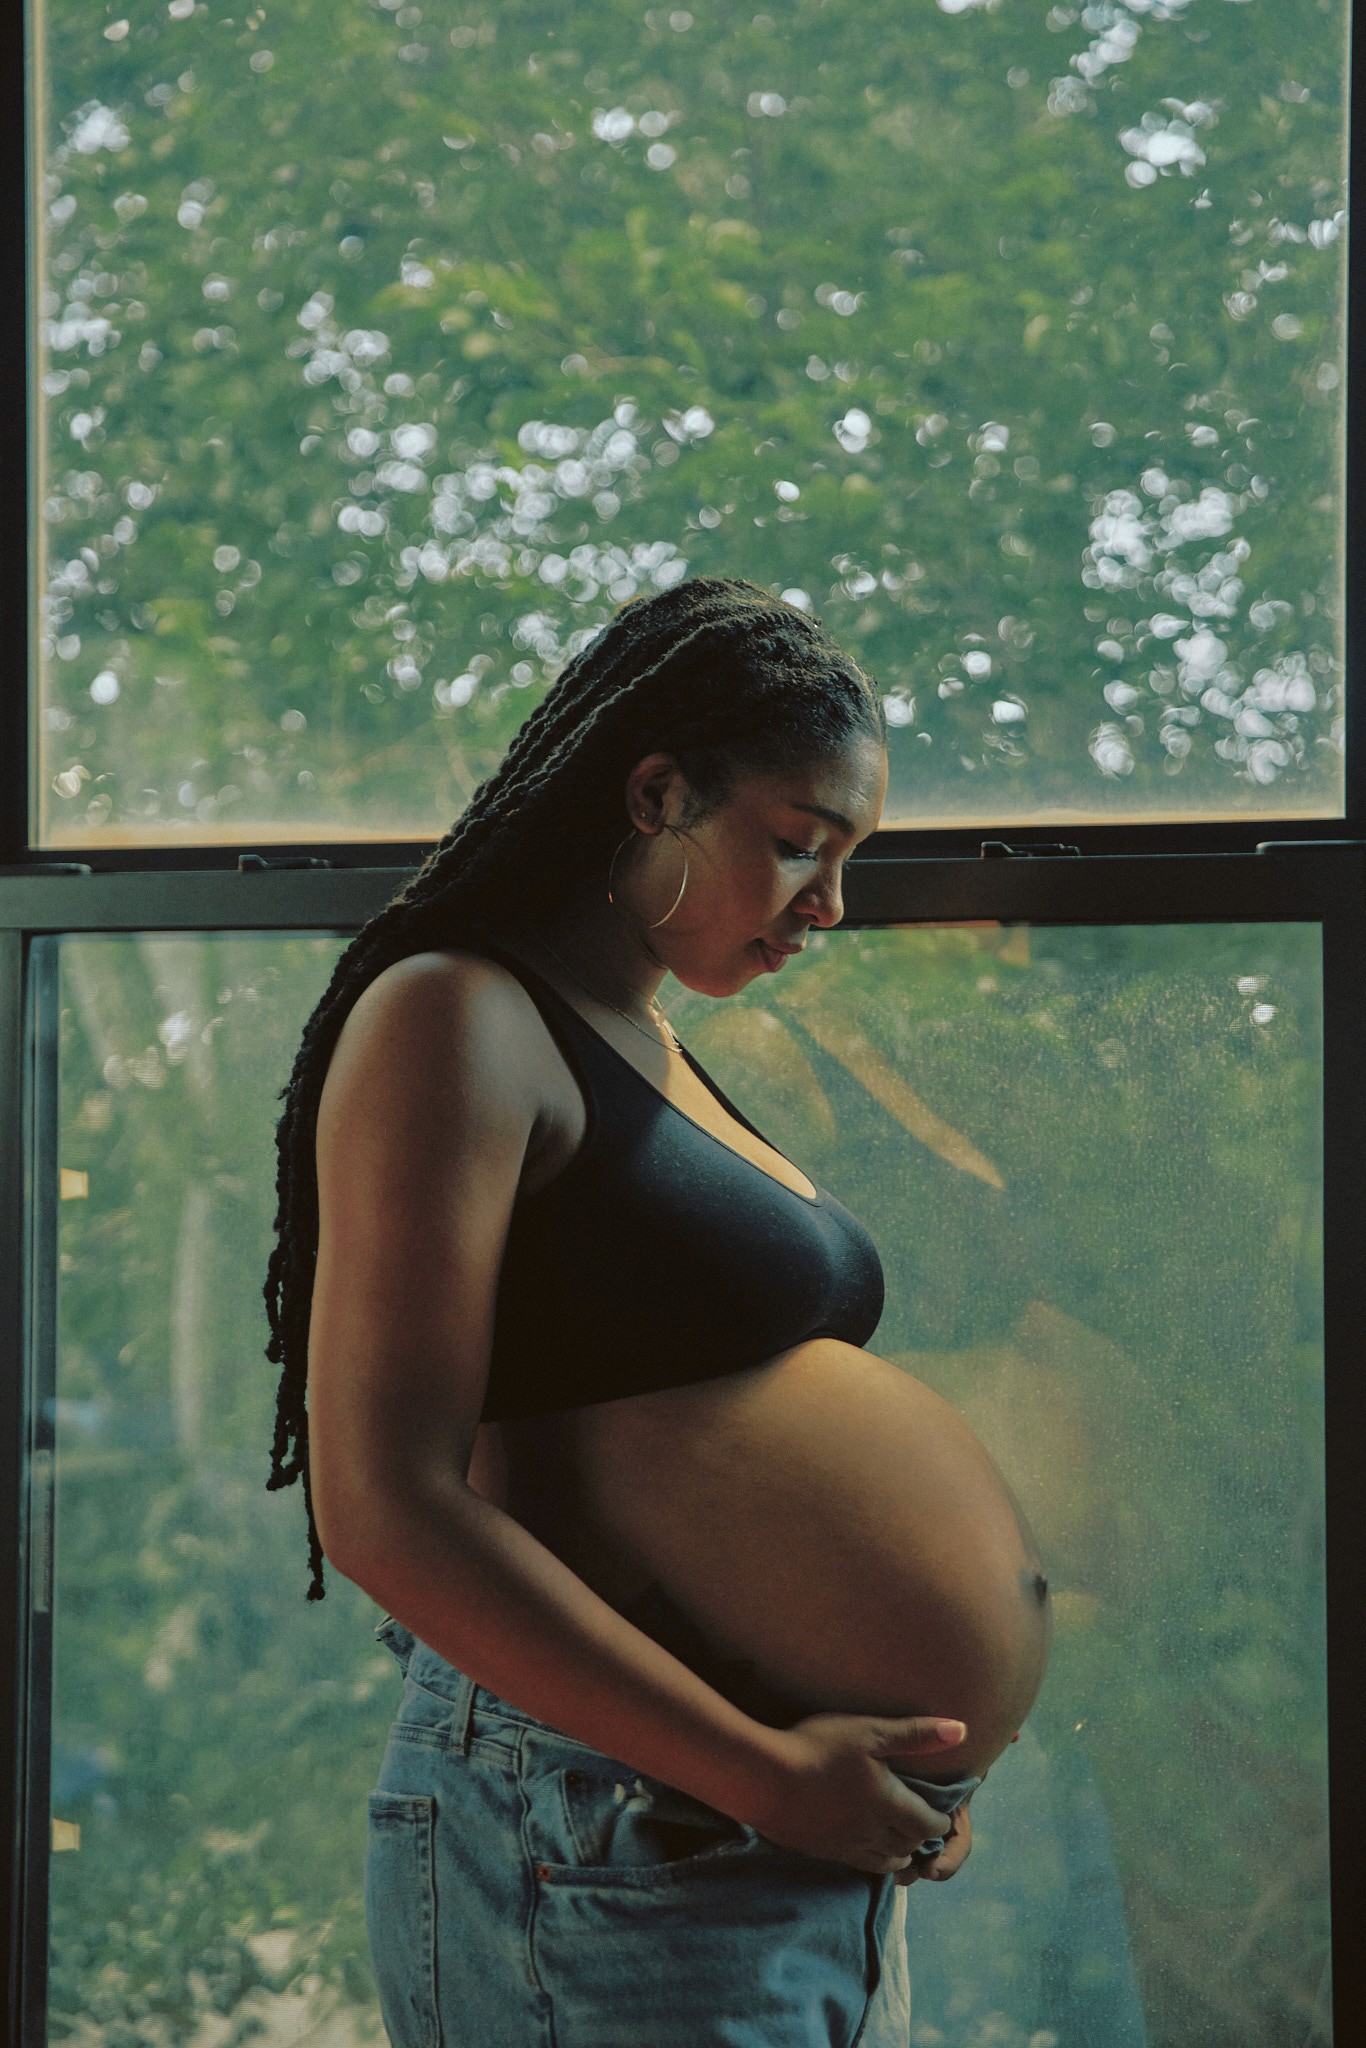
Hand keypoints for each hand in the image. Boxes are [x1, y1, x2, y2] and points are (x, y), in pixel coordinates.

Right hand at [744, 1710, 969, 1876]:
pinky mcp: (821, 1851)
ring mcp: (845, 1846)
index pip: (928, 1825)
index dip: (940, 1821)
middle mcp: (872, 1833)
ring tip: (899, 1842)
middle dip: (919, 1838)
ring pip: (883, 1862)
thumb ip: (915, 1734)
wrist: (764, 1779)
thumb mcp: (870, 1732)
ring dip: (897, 1853)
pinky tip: (862, 1843)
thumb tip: (962, 1731)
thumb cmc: (819, 1747)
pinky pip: (856, 1863)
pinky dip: (870, 1857)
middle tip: (922, 1826)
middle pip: (907, 1847)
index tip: (944, 1814)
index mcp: (889, 1805)